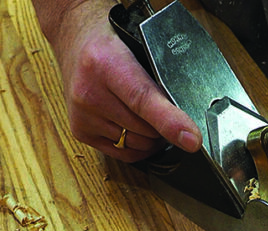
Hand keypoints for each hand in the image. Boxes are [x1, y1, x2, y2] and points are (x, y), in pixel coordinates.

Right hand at [37, 0, 201, 160]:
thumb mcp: (138, 45)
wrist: (75, 40)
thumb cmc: (110, 42)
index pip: (144, 100)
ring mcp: (83, 116)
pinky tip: (137, 129)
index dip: (171, 122)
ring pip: (137, 144)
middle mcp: (89, 92)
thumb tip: (188, 114)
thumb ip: (161, 77)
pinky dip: (138, 146)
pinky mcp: (80, 132)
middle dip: (162, 124)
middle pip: (145, 129)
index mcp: (105, 63)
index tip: (192, 139)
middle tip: (164, 107)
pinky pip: (123, 154)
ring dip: (150, 136)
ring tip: (147, 114)